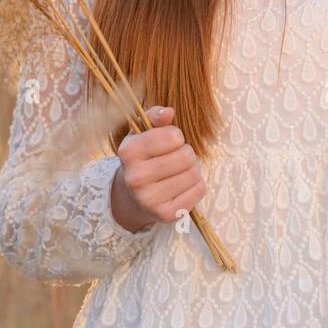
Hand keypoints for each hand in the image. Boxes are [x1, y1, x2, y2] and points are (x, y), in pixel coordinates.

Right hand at [111, 105, 206, 231]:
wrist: (132, 196)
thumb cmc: (143, 157)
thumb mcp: (142, 133)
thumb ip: (154, 116)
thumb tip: (168, 112)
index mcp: (128, 152)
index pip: (172, 136)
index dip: (175, 136)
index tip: (168, 142)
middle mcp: (135, 178)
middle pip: (186, 155)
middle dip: (186, 153)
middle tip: (176, 158)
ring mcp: (149, 199)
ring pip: (194, 173)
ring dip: (192, 169)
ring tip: (179, 171)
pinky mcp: (165, 215)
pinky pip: (198, 191)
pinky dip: (196, 185)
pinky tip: (182, 185)